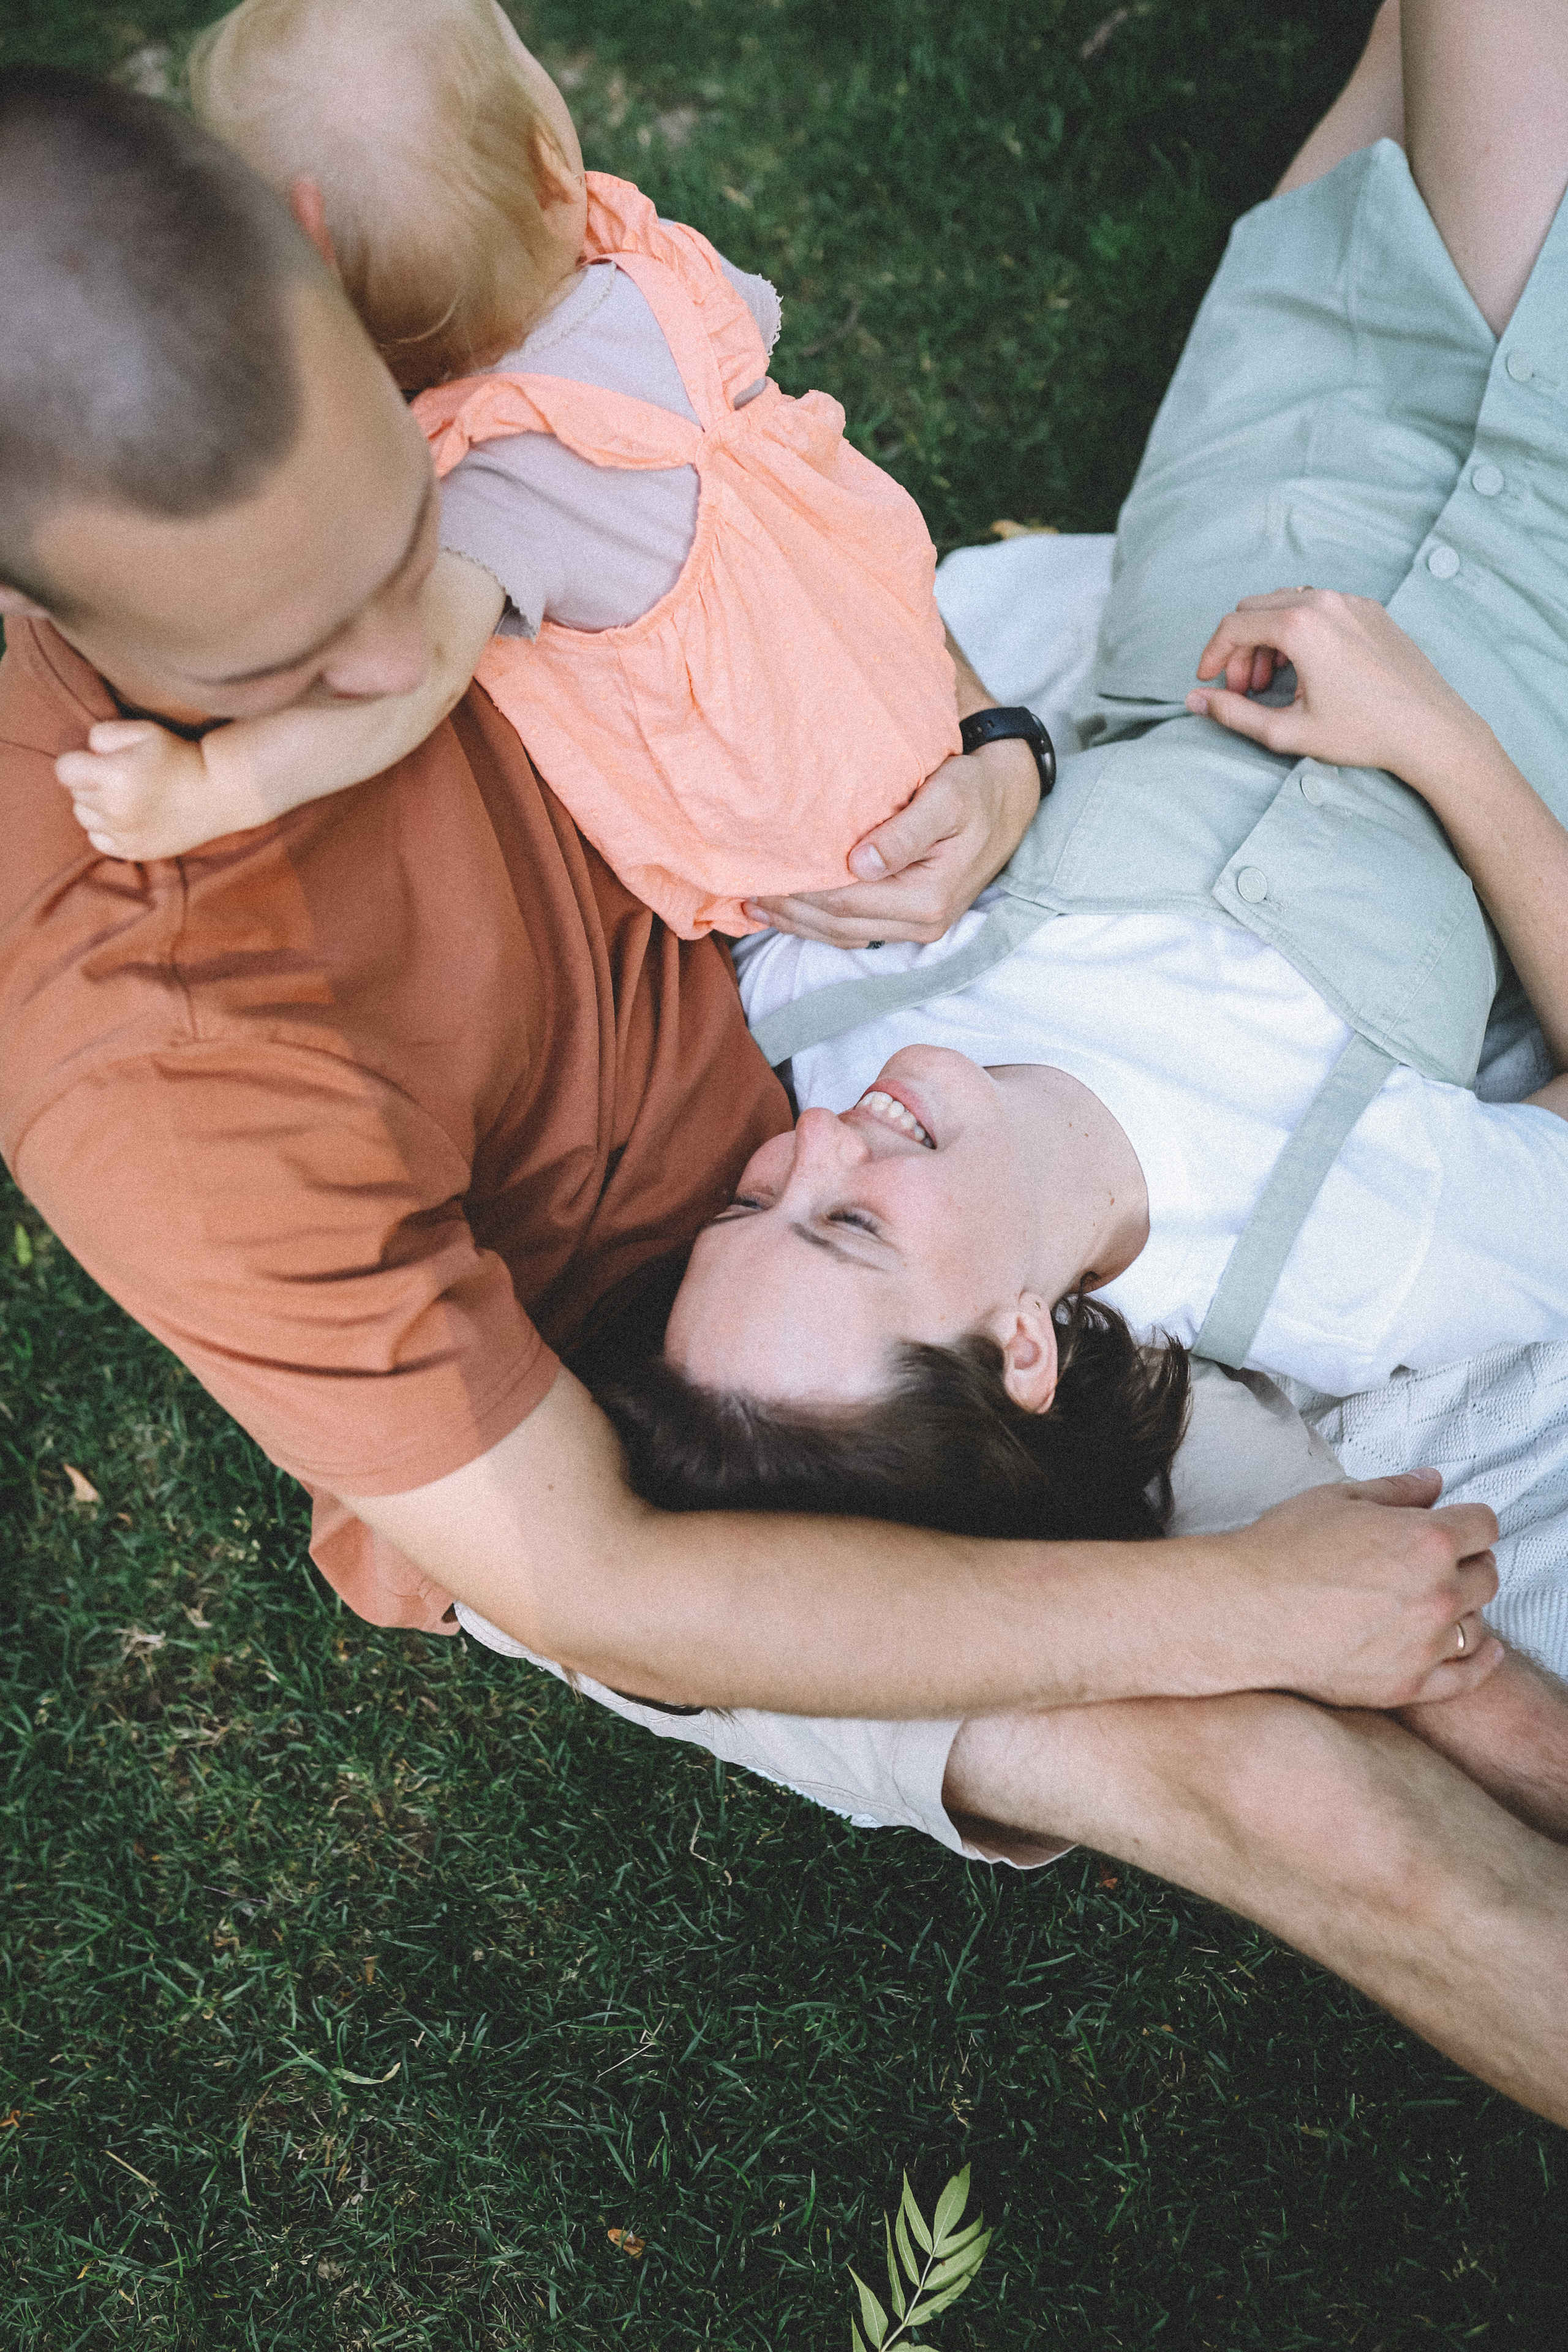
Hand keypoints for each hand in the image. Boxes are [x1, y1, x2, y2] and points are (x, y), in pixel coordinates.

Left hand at [55, 720, 211, 859]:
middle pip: (75, 793)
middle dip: (90, 782)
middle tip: (120, 776)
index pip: (64, 770)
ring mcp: (123, 834)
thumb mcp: (143, 730)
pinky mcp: (132, 851)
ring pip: (84, 816)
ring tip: (124, 796)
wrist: (217, 794)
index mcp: (113, 775)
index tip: (96, 760)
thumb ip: (104, 734)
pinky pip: (97, 839)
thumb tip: (87, 752)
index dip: (77, 761)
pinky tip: (127, 816)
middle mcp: (114, 809)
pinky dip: (106, 827)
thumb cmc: (179, 757)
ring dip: (96, 805)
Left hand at [745, 734, 1039, 946]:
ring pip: (843, 935)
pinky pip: (856, 930)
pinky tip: (789, 912)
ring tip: (754, 906)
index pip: (847, 903)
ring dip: (798, 924)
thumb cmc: (975, 789)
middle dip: (790, 912)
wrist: (1009, 798)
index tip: (760, 876)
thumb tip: (861, 865)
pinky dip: (819, 923)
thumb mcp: (947, 798)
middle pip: (839, 926)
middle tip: (743, 891)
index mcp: (928, 899)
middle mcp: (923, 924)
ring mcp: (919, 927)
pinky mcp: (912, 919)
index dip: (800, 895)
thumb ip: (905, 833)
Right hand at [1185, 587, 1484, 794]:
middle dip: (1240, 647)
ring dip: (1268, 638)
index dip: (1212, 654)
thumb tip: (1195, 701)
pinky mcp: (1371, 610)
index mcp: (1300, 626)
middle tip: (1244, 689)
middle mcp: (1325, 602)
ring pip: (1287, 604)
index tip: (1207, 681)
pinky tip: (1307, 670)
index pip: (1234, 625)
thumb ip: (1234, 713)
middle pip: (1256, 608)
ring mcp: (1351, 602)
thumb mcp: (1287, 731)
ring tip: (1273, 682)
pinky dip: (1299, 632)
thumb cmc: (1364, 732)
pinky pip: (1320, 608)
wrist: (1431, 728)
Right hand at [1212, 1471, 1501, 1710]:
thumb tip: (1433, 1482)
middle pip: (1487, 1574)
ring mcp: (1427, 1643)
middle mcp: (1438, 1592)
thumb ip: (1396, 1490)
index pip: (1484, 1525)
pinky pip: (1468, 1675)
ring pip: (1478, 1622)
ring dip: (1464, 1607)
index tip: (1456, 1526)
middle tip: (1441, 1562)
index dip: (1469, 1521)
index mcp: (1427, 1539)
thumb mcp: (1337, 1499)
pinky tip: (1482, 1648)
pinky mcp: (1409, 1683)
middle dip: (1468, 1562)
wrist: (1243, 1612)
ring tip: (1435, 1601)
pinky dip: (1480, 1660)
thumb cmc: (1283, 1550)